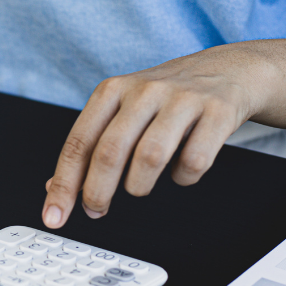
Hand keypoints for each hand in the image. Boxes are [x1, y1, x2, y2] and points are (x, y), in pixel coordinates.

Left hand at [41, 43, 276, 228]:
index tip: (55, 216)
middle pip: (110, 152)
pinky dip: (183, 178)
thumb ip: (91, 146)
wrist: (231, 69)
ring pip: (149, 157)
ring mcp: (182, 99)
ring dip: (139, 186)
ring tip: (139, 187)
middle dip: (97, 192)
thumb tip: (56, 187)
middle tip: (95, 210)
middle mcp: (144, 90)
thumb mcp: (123, 111)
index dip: (64, 184)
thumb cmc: (167, 98)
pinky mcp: (218, 111)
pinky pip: (193, 161)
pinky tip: (180, 171)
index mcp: (112, 90)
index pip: (78, 143)